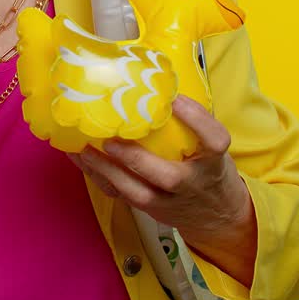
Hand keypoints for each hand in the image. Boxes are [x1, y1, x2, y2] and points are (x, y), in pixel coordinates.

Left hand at [69, 95, 257, 285]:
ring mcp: (169, 202)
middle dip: (137, 159)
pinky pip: (120, 196)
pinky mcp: (150, 210)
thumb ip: (194, 125)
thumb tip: (159, 84)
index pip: (214, 140)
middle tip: (111, 140)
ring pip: (137, 193)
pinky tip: (82, 159)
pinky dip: (98, 177)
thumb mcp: (212, 148)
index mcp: (214, 162)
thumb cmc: (210, 170)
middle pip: (169, 177)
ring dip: (107, 171)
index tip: (174, 99)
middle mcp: (192, 184)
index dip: (195, 119)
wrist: (217, 216)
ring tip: (84, 149)